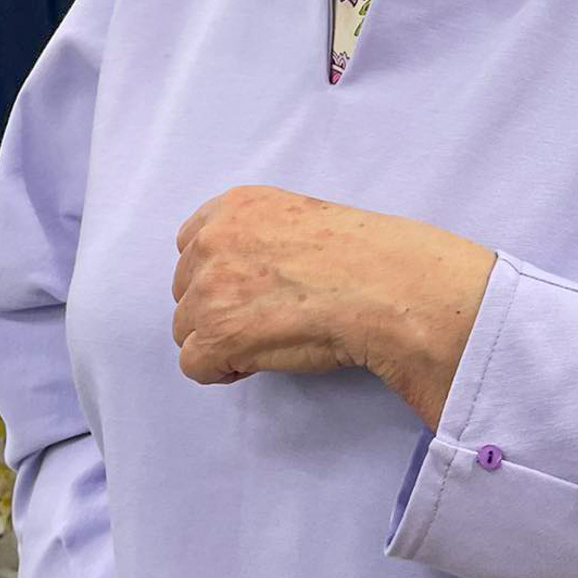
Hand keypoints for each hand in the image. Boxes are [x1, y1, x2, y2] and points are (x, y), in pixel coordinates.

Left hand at [171, 184, 495, 426]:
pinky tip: (264, 358)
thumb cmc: (368, 257)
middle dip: (219, 310)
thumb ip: (262, 236)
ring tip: (274, 338)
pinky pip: (195, 365)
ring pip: (188, 331)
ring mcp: (209, 288)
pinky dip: (224, 371)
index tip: (253, 290)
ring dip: (223, 342)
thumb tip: (251, 275)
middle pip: (186, 291)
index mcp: (236, 206)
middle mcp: (213, 240)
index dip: (220, 275)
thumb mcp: (304, 218)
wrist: (391, 287)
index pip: (191, 245)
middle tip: (271, 318)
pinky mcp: (216, 335)